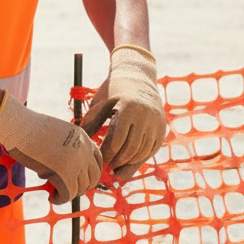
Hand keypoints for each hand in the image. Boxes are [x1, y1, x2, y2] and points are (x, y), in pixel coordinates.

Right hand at [0, 92, 102, 205]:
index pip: (98, 160)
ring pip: (80, 188)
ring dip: (69, 193)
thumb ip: (66, 147)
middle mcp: (84, 150)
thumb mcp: (57, 132)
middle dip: (82, 186)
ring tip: (56, 193)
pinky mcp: (65, 175)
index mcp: (82, 137)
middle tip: (68, 189)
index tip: (81, 179)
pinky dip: (60, 199)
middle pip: (93, 177)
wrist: (20, 126)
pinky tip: (52, 198)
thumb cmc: (30, 127)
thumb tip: (65, 169)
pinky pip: (67, 195)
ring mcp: (76, 163)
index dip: (91, 173)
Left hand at [81, 44, 165, 179]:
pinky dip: (139, 159)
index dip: (106, 154)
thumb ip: (92, 122)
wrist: (139, 76)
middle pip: (130, 149)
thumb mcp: (101, 101)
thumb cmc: (114, 89)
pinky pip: (151, 151)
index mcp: (128, 108)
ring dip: (129, 163)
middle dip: (117, 161)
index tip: (99, 159)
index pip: (116, 140)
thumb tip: (82, 144)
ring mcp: (156, 123)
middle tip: (107, 166)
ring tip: (116, 167)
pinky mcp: (162, 129)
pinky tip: (129, 161)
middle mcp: (145, 117)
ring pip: (142, 153)